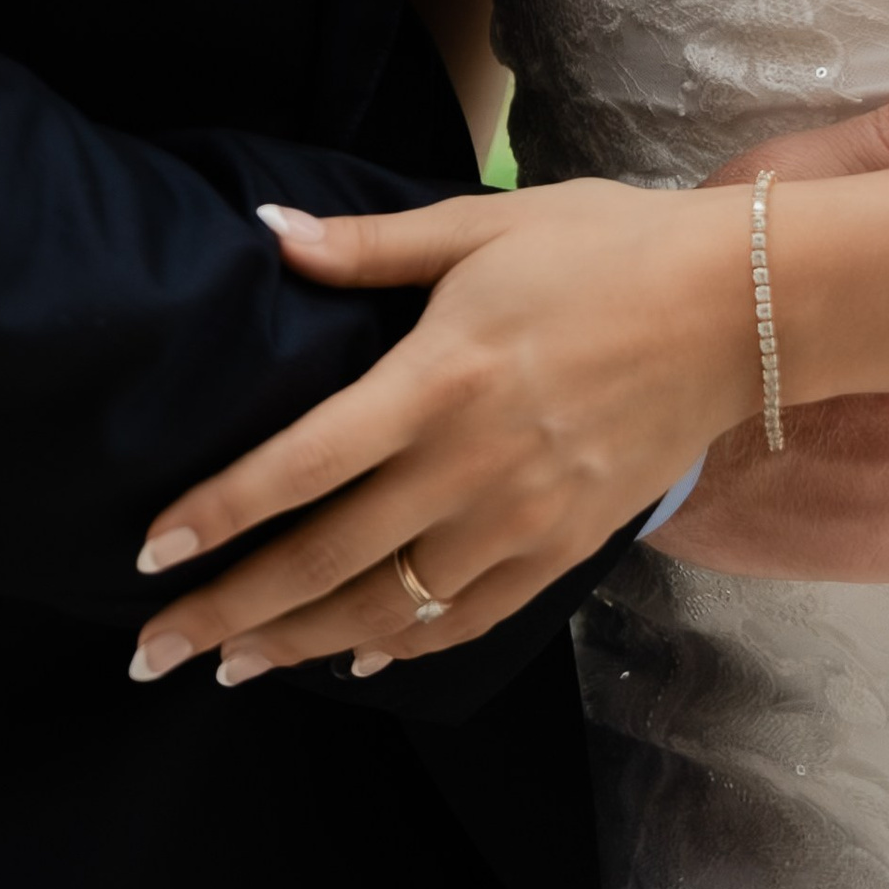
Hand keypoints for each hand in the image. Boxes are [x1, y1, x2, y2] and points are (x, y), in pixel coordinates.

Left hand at [126, 176, 757, 692]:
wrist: (737, 308)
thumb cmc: (603, 246)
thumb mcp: (480, 224)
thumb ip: (367, 246)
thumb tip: (267, 233)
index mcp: (438, 379)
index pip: (302, 464)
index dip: (220, 512)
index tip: (150, 552)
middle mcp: (470, 464)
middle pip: (326, 557)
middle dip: (230, 610)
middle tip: (152, 649)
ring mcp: (520, 518)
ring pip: (388, 605)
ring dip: (300, 641)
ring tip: (231, 664)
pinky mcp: (564, 546)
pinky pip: (466, 619)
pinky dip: (402, 643)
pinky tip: (353, 654)